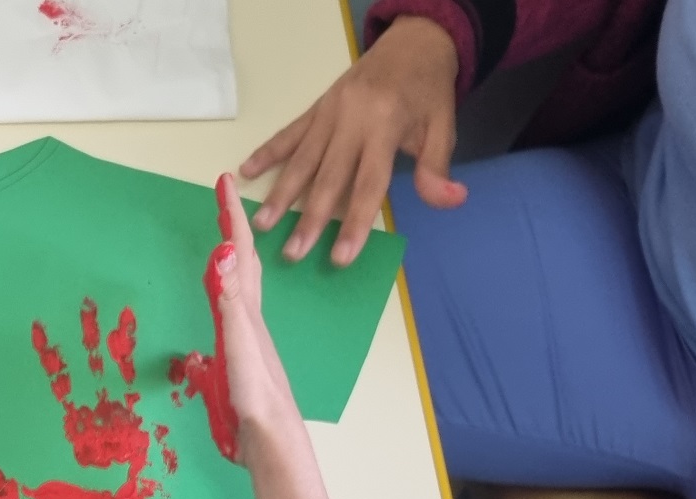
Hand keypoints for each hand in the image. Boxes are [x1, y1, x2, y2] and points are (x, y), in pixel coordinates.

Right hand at [209, 173, 304, 468]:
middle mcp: (250, 318)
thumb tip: (226, 249)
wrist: (272, 437)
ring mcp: (247, 338)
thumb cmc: (254, 393)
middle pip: (246, 262)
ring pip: (240, 288)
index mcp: (247, 309)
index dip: (231, 215)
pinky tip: (215, 314)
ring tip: (225, 245)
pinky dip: (222, 302)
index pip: (241, 251)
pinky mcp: (240, 360)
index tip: (223, 180)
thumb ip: (229, 297)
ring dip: (233, 262)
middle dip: (235, 228)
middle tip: (224, 202)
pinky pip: (230, 317)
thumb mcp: (237, 340)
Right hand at [241, 15, 465, 265]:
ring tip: (263, 224)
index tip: (341, 257)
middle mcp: (351, 119)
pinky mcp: (316, 108)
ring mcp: (329, 112)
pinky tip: (245, 171)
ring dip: (280, 194)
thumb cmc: (427, 92)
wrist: (412, 43)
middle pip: (327, 176)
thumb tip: (450, 201)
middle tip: (292, 254)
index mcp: (385, 125)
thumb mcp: (443, 126)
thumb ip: (438, 166)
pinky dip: (267, 152)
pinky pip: (288, 133)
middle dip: (308, 218)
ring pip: (301, 159)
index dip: (355, 222)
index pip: (368, 182)